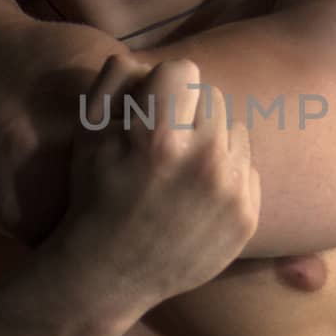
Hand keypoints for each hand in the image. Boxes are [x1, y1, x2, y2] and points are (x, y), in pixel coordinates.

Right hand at [52, 55, 260, 311]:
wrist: (110, 275)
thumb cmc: (93, 196)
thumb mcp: (88, 134)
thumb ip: (116, 81)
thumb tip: (148, 61)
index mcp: (162, 137)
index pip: (184, 71)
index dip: (161, 87)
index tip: (148, 111)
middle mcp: (204, 162)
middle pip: (212, 99)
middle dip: (187, 113)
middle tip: (162, 147)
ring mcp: (230, 192)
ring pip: (234, 132)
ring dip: (211, 143)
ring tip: (179, 173)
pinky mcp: (247, 217)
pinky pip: (248, 170)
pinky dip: (226, 177)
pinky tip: (195, 199)